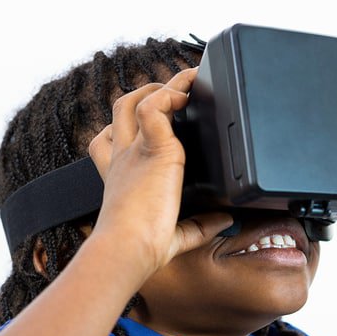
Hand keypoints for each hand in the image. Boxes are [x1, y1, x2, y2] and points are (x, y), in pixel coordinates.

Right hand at [87, 67, 232, 276]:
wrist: (128, 249)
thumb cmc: (142, 247)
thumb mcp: (177, 235)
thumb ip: (200, 226)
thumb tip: (225, 222)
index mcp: (124, 176)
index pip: (111, 140)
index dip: (126, 127)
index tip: (155, 123)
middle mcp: (123, 158)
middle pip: (122, 110)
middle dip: (146, 94)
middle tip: (177, 94)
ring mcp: (134, 150)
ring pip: (133, 100)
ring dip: (159, 88)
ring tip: (186, 86)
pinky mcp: (152, 147)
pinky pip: (153, 105)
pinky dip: (169, 94)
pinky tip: (186, 99)